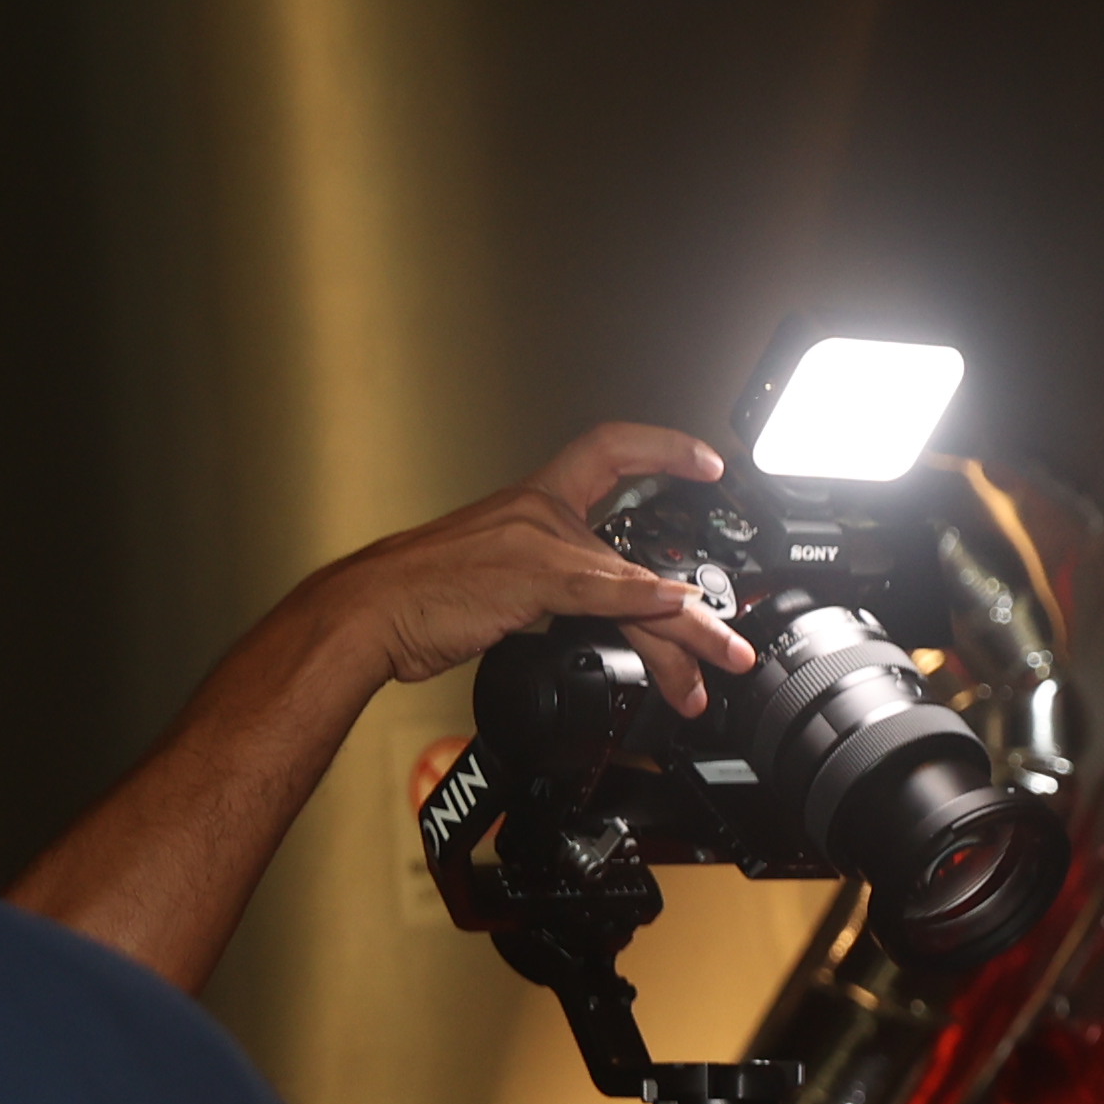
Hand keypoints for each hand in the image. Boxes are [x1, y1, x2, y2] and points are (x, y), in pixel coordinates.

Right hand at [319, 421, 764, 709]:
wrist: (371, 610)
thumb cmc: (424, 598)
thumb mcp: (499, 580)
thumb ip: (549, 585)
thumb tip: (595, 615)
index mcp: (533, 505)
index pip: (607, 452)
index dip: (661, 447)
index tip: (706, 460)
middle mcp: (540, 514)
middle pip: (638, 547)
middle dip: (693, 597)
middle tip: (732, 625)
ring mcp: (535, 543)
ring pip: (632, 580)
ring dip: (688, 629)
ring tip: (725, 656)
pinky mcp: (528, 577)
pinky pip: (599, 587)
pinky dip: (643, 599)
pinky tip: (678, 608)